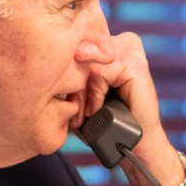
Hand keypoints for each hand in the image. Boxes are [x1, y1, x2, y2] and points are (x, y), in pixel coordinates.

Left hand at [75, 31, 185, 185]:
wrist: (136, 143)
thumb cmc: (108, 121)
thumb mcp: (85, 93)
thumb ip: (73, 74)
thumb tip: (49, 63)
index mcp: (109, 45)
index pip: (75, 49)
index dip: (68, 76)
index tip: (68, 102)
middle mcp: (121, 41)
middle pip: (80, 56)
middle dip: (74, 87)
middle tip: (75, 115)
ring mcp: (130, 49)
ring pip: (86, 66)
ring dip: (81, 95)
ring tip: (85, 115)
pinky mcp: (134, 63)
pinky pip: (98, 74)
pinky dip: (94, 95)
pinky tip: (97, 110)